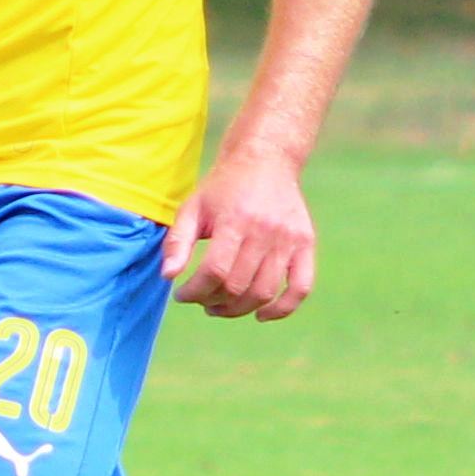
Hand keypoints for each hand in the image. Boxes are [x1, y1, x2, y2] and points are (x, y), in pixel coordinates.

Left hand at [162, 147, 316, 320]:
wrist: (265, 161)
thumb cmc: (222, 188)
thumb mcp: (192, 207)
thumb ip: (177, 242)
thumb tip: (168, 276)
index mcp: (234, 221)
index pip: (214, 271)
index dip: (194, 291)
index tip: (182, 294)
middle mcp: (266, 231)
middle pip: (238, 285)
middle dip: (212, 301)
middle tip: (200, 300)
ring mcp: (289, 239)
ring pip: (264, 292)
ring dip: (239, 309)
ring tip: (220, 306)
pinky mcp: (306, 244)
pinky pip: (301, 287)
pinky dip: (283, 308)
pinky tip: (262, 314)